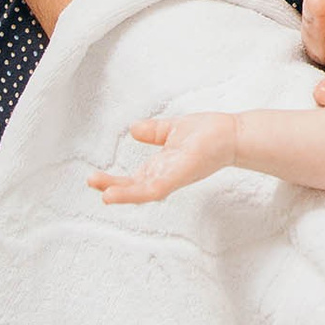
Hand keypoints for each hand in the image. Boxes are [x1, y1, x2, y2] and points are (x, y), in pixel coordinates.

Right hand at [87, 113, 236, 204]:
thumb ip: (153, 132)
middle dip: (112, 187)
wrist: (233, 134)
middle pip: (133, 188)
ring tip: (103, 195)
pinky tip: (121, 192)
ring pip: (142, 192)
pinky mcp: (178, 177)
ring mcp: (171, 178)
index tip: (94, 177)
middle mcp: (164, 175)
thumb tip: (133, 129)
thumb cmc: (209, 132)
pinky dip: (136, 193)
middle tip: (91, 182)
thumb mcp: (173, 129)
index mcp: (161, 166)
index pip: (133, 178)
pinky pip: (154, 189)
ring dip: (122, 194)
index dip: (113, 180)